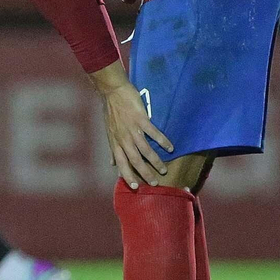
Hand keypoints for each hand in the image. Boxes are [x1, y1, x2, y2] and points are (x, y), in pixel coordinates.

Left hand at [91, 64, 172, 189]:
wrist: (112, 92)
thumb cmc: (111, 112)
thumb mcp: (109, 132)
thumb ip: (112, 150)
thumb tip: (112, 165)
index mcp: (116, 143)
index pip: (122, 164)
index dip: (128, 176)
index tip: (136, 187)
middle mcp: (123, 139)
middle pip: (135, 161)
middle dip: (145, 174)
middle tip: (155, 183)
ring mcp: (132, 129)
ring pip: (145, 150)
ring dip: (155, 161)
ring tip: (164, 169)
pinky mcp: (141, 119)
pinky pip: (153, 133)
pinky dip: (162, 141)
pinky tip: (170, 148)